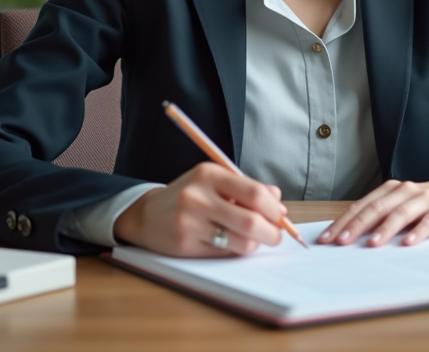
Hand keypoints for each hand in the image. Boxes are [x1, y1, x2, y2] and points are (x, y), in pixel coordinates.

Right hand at [112, 162, 286, 256]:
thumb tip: (279, 202)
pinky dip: (235, 251)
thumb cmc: (189, 197)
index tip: (281, 216)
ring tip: (253, 239)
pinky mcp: (185, 245)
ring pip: (241, 242)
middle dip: (272, 232)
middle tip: (275, 236)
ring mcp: (189, 222)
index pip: (254, 193)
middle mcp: (198, 196)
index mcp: (209, 174)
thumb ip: (248, 188)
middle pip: (251, 220)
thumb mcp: (215, 181)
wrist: (146, 215)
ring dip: (255, 244)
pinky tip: (231, 243)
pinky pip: (225, 254)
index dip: (274, 209)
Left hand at [318, 173, 428, 247]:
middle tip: (342, 242)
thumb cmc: (424, 204)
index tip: (327, 238)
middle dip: (357, 226)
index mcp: (389, 190)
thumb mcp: (400, 206)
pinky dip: (418, 231)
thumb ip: (380, 217)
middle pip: (376, 208)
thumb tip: (349, 236)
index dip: (342, 222)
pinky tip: (408, 243)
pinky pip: (428, 220)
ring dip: (385, 229)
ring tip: (372, 244)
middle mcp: (403, 191)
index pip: (361, 207)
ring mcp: (423, 199)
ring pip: (400, 213)